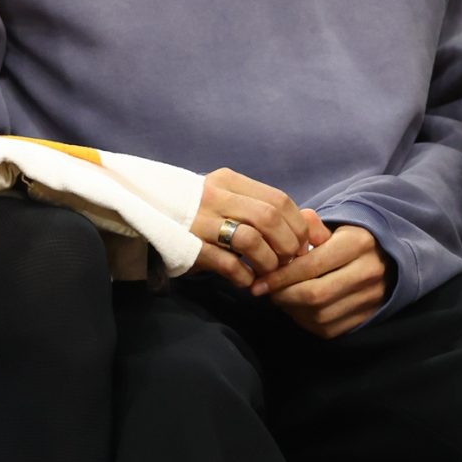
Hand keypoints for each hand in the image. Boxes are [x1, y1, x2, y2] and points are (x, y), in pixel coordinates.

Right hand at [188, 168, 326, 288]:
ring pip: (250, 239)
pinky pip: (226, 263)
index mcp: (227, 181)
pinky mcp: (187, 246)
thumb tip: (315, 225)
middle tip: (288, 262)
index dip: (298, 226)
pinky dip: (243, 276)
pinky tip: (245, 280)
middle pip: (269, 218)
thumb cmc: (199, 212)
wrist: (145, 216)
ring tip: (266, 273)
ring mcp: (198, 221)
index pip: (278, 199)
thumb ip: (270, 208)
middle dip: (287, 245)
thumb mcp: (231, 200)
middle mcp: (213, 196)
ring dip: (267, 262)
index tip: (302, 245)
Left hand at [254, 217, 392, 338]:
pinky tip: (296, 309)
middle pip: (316, 294)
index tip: (259, 281)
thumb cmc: (348, 240)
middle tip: (266, 291)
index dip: (281, 275)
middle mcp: (368, 272)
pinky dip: (306, 322)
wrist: (387, 259)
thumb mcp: (333, 227)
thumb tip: (287, 231)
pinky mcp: (368, 317)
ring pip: (321, 314)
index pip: (312, 265)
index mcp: (358, 244)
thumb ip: (309, 228)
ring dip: (293, 310)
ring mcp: (371, 298)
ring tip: (280, 298)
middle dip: (284, 295)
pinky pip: (329, 328)